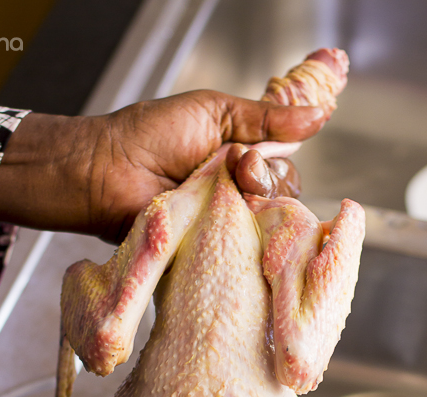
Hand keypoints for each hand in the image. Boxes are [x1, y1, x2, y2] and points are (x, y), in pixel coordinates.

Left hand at [0, 90, 328, 241]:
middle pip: (281, 200)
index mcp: (240, 160)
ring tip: (223, 196)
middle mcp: (235, 195)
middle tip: (235, 174)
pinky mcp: (208, 252)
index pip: (283, 170)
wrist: (107, 171)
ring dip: (250, 210)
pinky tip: (227, 230)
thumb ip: (266, 119)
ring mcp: (222, 225)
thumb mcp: (215, 113)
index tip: (252, 157)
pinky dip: (239, 242)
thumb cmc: (150, 136)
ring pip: (265, 227)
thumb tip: (319, 115)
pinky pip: (240, 254)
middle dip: (264, 184)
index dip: (275, 165)